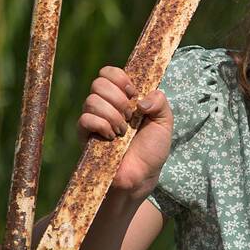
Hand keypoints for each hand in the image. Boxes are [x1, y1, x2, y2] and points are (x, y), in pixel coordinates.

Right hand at [78, 65, 172, 194]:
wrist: (143, 176)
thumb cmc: (152, 150)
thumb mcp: (164, 123)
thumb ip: (160, 103)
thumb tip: (142, 99)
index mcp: (122, 97)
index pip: (109, 73)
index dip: (121, 78)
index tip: (134, 94)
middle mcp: (105, 105)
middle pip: (98, 83)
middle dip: (119, 99)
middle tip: (130, 117)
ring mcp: (94, 120)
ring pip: (91, 100)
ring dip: (113, 116)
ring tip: (123, 132)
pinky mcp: (85, 136)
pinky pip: (85, 119)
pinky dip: (102, 125)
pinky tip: (112, 138)